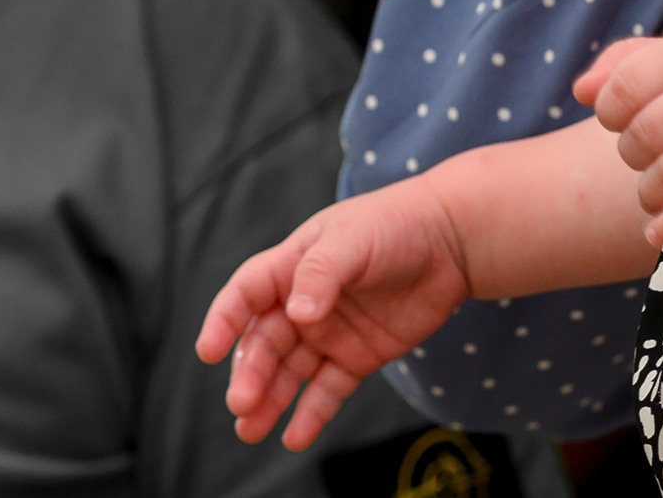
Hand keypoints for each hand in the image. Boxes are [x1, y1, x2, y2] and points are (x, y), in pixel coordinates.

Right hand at [195, 183, 471, 450]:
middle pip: (265, 342)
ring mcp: (330, 332)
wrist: (454, 239)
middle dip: (249, 373)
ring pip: (289, 372)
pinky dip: (311, 414)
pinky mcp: (358, 356)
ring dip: (268, 400)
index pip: (246, 294)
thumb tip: (298, 314)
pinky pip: (327, 390)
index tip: (207, 351)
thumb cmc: (397, 225)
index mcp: (292, 266)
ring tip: (251, 430)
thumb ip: (322, 273)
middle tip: (241, 403)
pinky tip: (294, 438)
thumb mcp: (354, 239)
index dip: (225, 321)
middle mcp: (303, 303)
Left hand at [574, 20, 662, 248]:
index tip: (620, 122)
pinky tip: (657, 232)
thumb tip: (580, 91)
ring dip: (649, 193)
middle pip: (644, 135)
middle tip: (643, 158)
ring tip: (654, 191)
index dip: (609, 112)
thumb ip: (626, 63)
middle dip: (630, 155)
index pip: (626, 85)